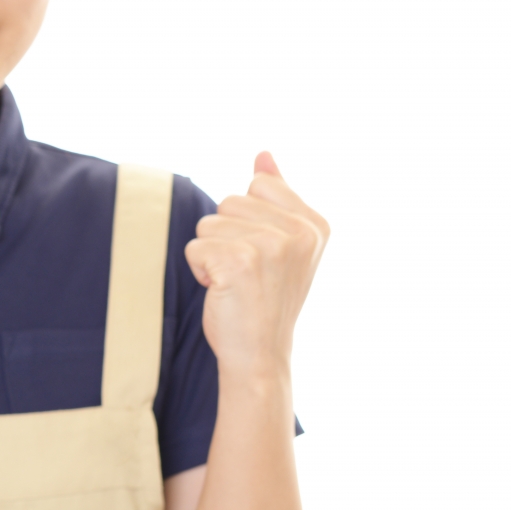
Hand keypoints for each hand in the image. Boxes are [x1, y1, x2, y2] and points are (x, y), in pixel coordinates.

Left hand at [184, 152, 329, 378]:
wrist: (260, 355)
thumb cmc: (264, 299)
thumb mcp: (278, 245)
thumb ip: (275, 196)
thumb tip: (263, 154)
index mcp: (315, 225)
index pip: (256, 186)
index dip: (246, 221)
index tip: (263, 257)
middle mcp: (300, 233)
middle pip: (227, 202)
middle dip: (224, 237)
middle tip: (246, 274)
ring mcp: (272, 246)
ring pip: (208, 224)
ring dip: (211, 255)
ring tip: (236, 284)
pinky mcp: (240, 262)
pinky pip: (195, 246)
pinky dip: (200, 270)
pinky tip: (223, 292)